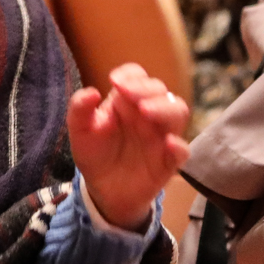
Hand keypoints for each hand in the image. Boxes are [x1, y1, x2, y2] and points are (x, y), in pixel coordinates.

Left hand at [67, 63, 190, 230]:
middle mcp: (147, 114)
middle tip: (128, 94)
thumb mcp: (80, 131)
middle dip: (146, 88)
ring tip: (145, 111)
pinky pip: (183, 150)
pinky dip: (179, 145)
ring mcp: (161, 136)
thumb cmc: (94, 153)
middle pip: (159, 90)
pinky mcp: (169, 160)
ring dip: (164, 108)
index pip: (137, 77)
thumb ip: (79, 109)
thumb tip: (91, 92)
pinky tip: (168, 143)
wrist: (102, 189)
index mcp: (126, 102)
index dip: (131, 75)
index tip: (115, 80)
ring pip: (178, 112)